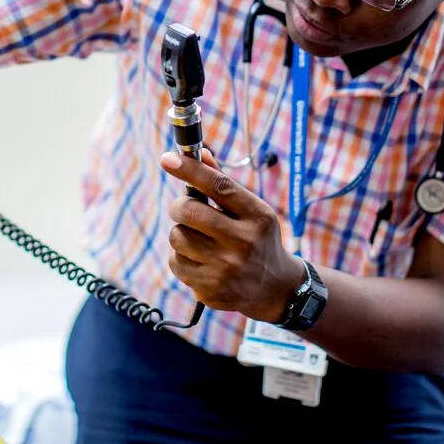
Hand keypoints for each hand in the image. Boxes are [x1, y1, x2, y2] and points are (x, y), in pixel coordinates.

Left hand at [160, 149, 305, 321]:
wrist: (276, 289)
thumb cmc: (258, 239)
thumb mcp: (252, 210)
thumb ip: (224, 184)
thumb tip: (200, 153)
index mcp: (257, 216)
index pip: (219, 186)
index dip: (191, 170)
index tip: (167, 158)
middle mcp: (244, 242)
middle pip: (189, 212)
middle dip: (179, 206)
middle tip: (183, 208)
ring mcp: (227, 269)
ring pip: (177, 237)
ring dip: (181, 233)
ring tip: (198, 239)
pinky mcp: (211, 291)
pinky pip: (175, 263)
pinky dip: (181, 257)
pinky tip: (199, 261)